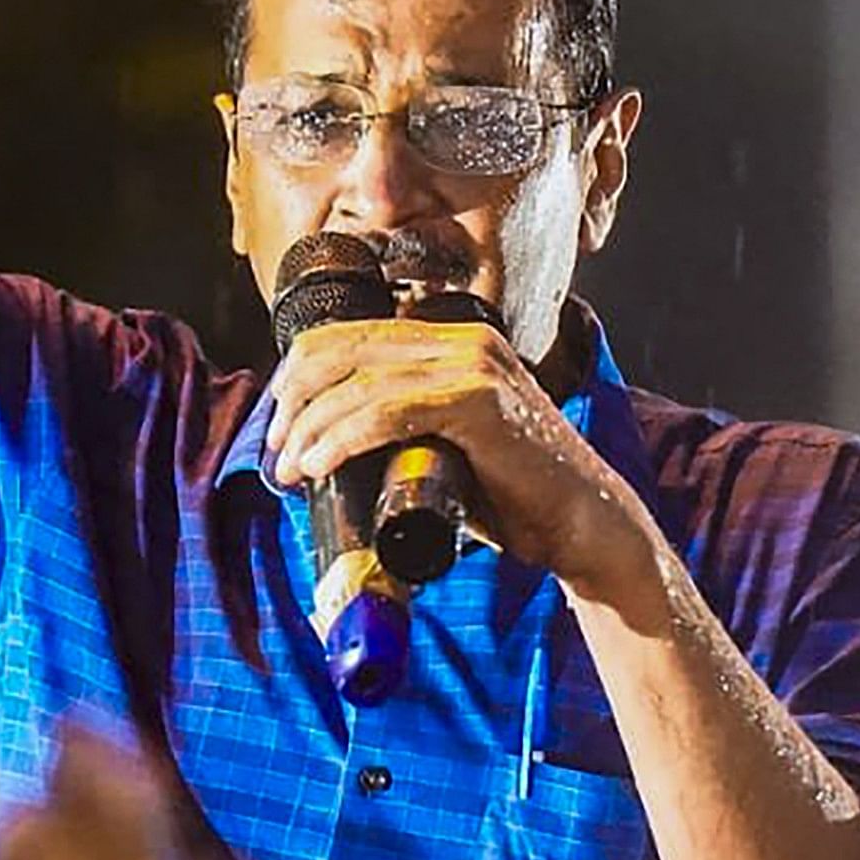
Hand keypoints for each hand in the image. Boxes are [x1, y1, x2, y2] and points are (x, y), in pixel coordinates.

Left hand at [267, 317, 653, 593]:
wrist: (582, 526)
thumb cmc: (514, 496)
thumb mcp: (447, 445)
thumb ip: (406, 428)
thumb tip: (331, 447)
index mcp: (452, 340)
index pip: (349, 334)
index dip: (298, 375)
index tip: (281, 426)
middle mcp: (462, 338)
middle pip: (342, 349)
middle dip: (294, 401)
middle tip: (277, 452)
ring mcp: (474, 365)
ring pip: (359, 382)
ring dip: (309, 427)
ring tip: (290, 469)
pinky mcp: (481, 403)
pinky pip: (389, 410)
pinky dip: (342, 437)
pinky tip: (318, 463)